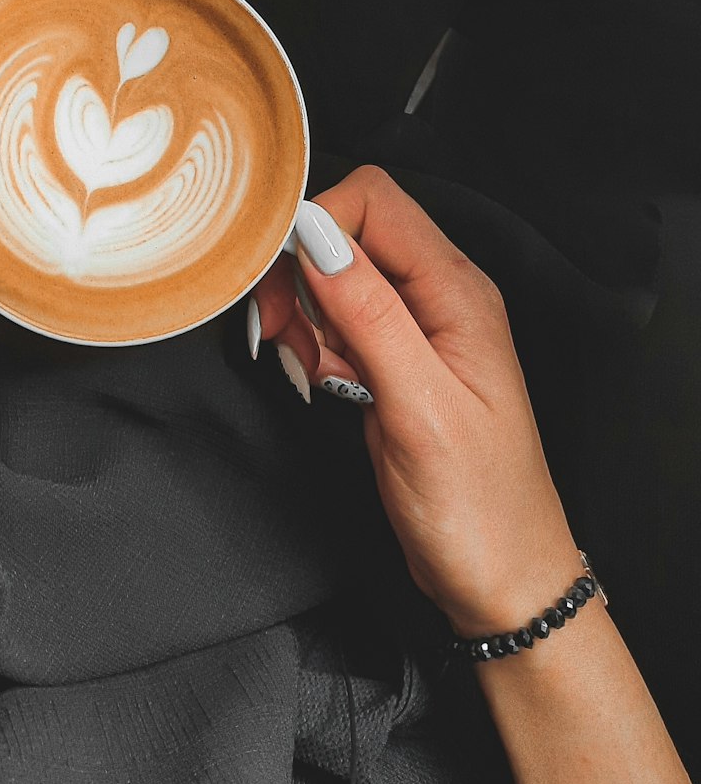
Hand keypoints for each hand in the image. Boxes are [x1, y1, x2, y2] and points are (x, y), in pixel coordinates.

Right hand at [252, 167, 581, 635]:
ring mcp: (416, 333)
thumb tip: (319, 237)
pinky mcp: (392, 365)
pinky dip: (311, 347)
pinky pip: (335, 326)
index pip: (375, 201)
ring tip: (310, 368)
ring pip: (333, 281)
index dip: (317, 226)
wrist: (502, 582)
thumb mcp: (420, 408)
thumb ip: (370, 315)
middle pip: (347, 235)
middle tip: (282, 332)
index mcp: (458, 292)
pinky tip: (320, 381)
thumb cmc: (480, 508)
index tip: (281, 279)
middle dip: (298, 275)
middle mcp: (439, 300)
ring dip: (301, 316)